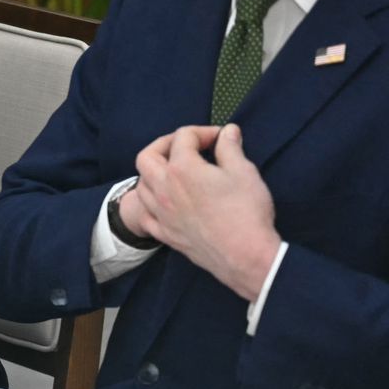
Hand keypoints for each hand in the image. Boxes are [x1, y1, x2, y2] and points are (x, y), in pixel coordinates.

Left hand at [131, 124, 281, 301]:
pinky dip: (151, 203)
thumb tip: (227, 131)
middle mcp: (164, 188)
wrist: (246, 257)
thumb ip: (230, 148)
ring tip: (175, 172)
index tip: (220, 138)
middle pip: (147, 156)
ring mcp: (161, 213)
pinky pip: (146, 214)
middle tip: (187, 146)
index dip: (203, 132)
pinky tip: (165, 202)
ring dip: (154, 172)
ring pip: (142, 184)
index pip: (183, 137)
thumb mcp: (244, 172)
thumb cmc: (246, 213)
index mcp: (182, 169)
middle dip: (165, 144)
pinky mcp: (165, 233)